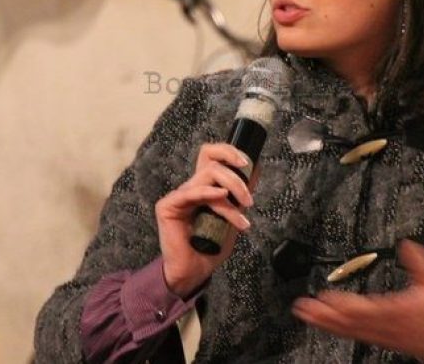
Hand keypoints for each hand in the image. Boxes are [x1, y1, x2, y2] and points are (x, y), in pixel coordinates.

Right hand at [155, 143, 253, 297]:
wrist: (194, 272)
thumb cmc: (211, 248)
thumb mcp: (233, 217)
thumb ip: (240, 196)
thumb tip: (256, 170)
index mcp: (203, 187)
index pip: (211, 155)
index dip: (228, 151)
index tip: (247, 162)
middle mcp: (190, 187)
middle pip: (210, 160)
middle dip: (235, 175)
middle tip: (248, 199)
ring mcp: (178, 196)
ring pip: (207, 176)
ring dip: (231, 192)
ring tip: (242, 216)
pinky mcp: (167, 206)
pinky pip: (191, 192)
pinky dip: (209, 193)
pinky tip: (222, 196)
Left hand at [291, 240, 423, 362]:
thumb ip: (418, 263)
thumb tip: (407, 243)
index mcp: (396, 312)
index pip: (364, 309)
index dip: (342, 305)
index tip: (324, 297)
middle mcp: (385, 327)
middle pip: (348, 322)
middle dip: (323, 316)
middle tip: (301, 308)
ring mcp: (382, 336)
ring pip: (348, 331)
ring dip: (325, 324)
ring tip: (305, 315)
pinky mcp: (383, 341)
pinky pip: (355, 336)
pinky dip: (338, 330)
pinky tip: (327, 325)